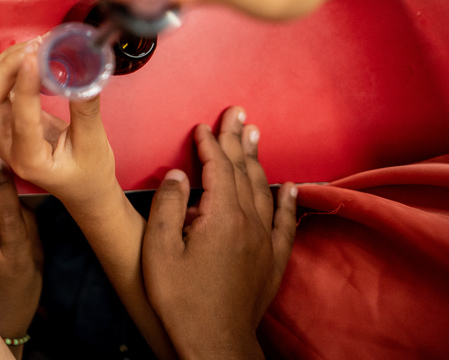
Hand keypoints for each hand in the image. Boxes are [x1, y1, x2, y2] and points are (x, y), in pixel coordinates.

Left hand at [0, 41, 119, 212]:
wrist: (85, 191)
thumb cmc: (90, 175)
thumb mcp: (95, 144)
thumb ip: (86, 108)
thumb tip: (86, 70)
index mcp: (28, 159)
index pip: (19, 116)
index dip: (26, 83)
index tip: (37, 55)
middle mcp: (7, 145)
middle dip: (6, 67)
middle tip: (35, 46)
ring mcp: (4, 132)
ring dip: (7, 64)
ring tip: (37, 45)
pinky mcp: (10, 120)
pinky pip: (1, 89)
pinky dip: (13, 68)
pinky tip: (35, 57)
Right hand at [141, 106, 297, 359]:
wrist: (214, 343)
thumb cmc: (181, 299)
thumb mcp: (158, 251)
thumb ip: (167, 206)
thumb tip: (176, 175)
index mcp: (221, 217)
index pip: (218, 168)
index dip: (210, 144)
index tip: (202, 127)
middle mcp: (248, 224)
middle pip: (244, 171)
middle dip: (237, 140)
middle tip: (236, 112)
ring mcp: (264, 243)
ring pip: (265, 190)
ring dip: (258, 160)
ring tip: (255, 135)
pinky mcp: (272, 262)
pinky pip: (285, 224)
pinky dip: (288, 202)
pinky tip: (290, 187)